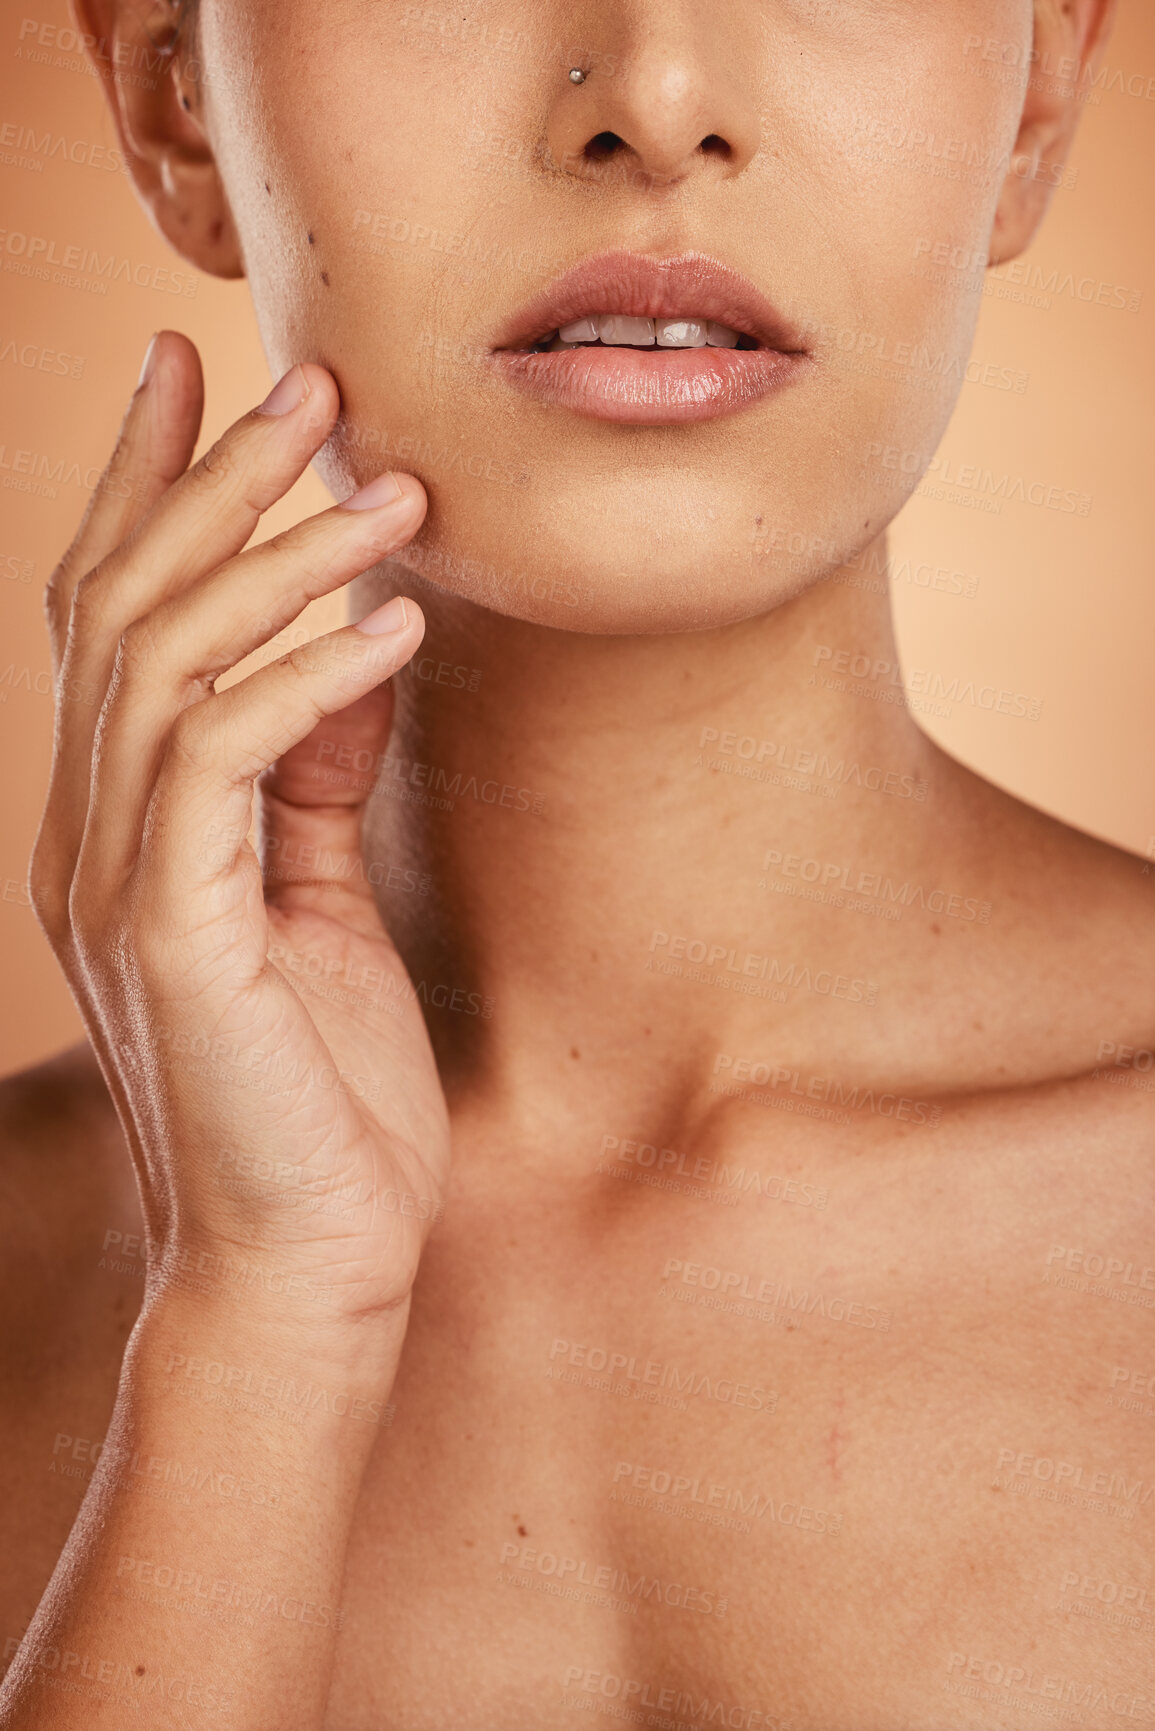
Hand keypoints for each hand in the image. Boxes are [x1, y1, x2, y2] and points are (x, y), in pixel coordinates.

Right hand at [30, 332, 450, 1340]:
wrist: (308, 1262)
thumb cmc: (324, 1094)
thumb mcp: (322, 903)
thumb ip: (315, 778)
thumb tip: (350, 646)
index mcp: (119, 826)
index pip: (108, 619)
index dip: (143, 485)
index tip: (191, 371)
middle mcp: (89, 838)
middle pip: (121, 610)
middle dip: (211, 481)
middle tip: (308, 380)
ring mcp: (115, 886)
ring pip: (165, 665)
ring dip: (276, 559)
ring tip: (388, 483)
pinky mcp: (174, 936)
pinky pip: (223, 763)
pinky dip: (306, 680)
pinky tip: (391, 627)